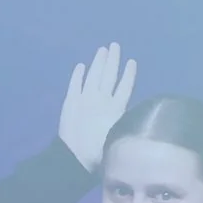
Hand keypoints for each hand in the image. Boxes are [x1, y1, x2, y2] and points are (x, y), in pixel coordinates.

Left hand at [59, 43, 137, 170]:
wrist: (75, 157)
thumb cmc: (101, 152)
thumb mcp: (120, 136)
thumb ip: (124, 121)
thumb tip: (129, 112)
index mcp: (117, 108)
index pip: (125, 86)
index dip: (129, 73)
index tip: (131, 61)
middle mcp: (102, 99)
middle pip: (109, 74)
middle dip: (113, 59)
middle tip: (114, 45)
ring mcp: (85, 98)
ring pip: (94, 75)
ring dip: (98, 61)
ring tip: (102, 49)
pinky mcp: (70, 101)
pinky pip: (75, 83)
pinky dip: (78, 74)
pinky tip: (81, 66)